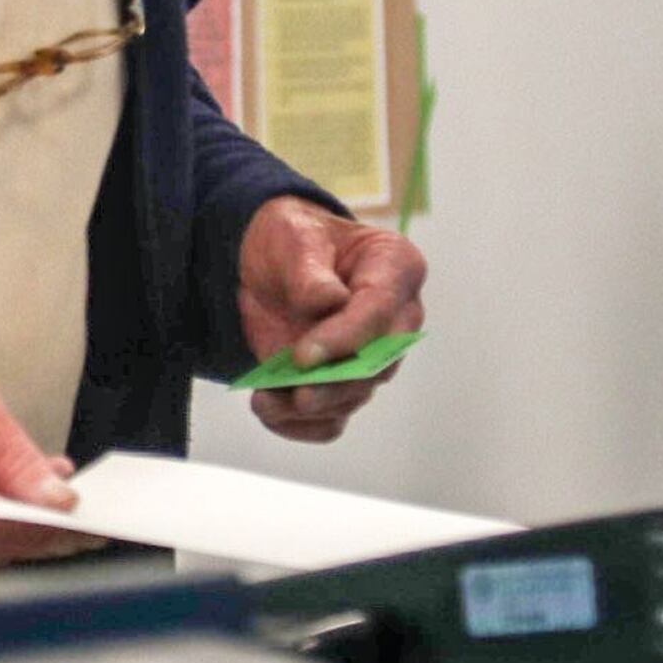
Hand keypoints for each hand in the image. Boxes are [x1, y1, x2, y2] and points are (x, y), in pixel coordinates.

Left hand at [236, 198, 429, 442]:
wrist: (269, 264)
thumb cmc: (293, 240)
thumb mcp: (295, 236)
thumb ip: (310, 269)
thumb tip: (329, 300)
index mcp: (395, 268)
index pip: (381, 311)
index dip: (346, 337)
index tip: (305, 355)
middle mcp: (394, 320)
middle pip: (377, 364)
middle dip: (336, 385)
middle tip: (298, 395)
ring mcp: (369, 358)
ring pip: (354, 396)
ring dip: (311, 408)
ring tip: (267, 402)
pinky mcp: (341, 385)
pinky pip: (331, 419)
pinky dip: (301, 425)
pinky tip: (271, 412)